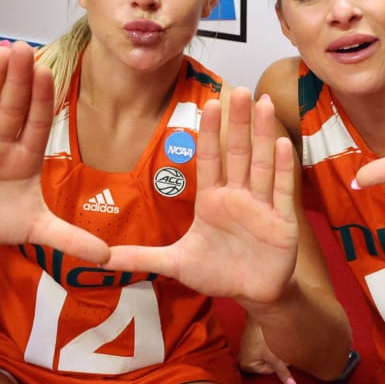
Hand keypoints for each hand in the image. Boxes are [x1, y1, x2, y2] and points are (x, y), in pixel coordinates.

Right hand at [0, 42, 109, 262]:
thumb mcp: (34, 229)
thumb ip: (70, 238)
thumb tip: (109, 258)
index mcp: (23, 156)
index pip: (35, 123)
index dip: (41, 98)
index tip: (49, 71)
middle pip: (10, 109)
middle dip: (18, 80)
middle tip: (24, 48)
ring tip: (0, 54)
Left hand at [104, 88, 298, 304]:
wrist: (253, 293)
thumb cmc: (217, 272)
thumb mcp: (176, 264)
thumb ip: (142, 257)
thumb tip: (101, 259)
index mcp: (212, 200)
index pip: (209, 159)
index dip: (209, 132)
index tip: (208, 102)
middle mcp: (238, 196)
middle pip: (238, 152)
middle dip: (237, 122)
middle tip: (237, 89)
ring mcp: (262, 206)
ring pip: (262, 163)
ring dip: (263, 133)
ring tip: (263, 103)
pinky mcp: (282, 221)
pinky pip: (282, 190)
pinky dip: (283, 168)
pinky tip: (283, 143)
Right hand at [238, 319, 296, 383]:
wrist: (259, 308)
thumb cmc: (262, 334)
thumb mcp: (274, 356)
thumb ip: (283, 372)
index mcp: (246, 366)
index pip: (271, 371)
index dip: (279, 362)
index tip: (277, 350)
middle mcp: (243, 358)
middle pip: (270, 364)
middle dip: (277, 356)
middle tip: (276, 344)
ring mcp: (248, 348)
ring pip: (270, 355)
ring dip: (276, 349)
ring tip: (273, 338)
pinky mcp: (252, 339)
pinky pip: (267, 346)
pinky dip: (272, 342)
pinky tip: (271, 334)